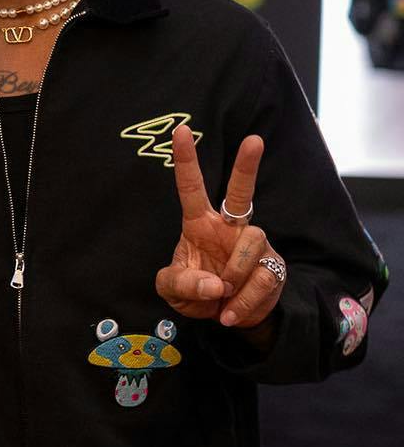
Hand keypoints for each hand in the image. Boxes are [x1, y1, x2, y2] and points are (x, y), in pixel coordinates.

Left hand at [156, 126, 284, 333]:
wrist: (227, 316)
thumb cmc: (197, 291)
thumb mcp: (173, 291)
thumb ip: (181, 284)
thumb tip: (214, 283)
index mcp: (200, 224)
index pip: (191, 188)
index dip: (186, 161)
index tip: (180, 130)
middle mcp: (230, 228)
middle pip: (240, 193)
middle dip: (246, 167)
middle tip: (254, 140)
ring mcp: (254, 245)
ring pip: (252, 242)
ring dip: (234, 273)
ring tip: (222, 294)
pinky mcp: (274, 266)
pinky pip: (262, 278)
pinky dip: (243, 301)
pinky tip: (231, 312)